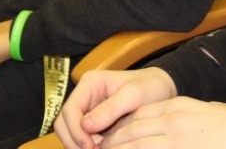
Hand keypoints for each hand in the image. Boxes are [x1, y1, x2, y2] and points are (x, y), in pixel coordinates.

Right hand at [54, 68, 176, 148]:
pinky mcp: (92, 124)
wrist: (161, 90)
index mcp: (90, 83)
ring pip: (70, 134)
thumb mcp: (135, 94)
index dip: (75, 131)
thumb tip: (85, 125)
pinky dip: (88, 147)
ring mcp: (86, 110)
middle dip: (75, 142)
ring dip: (80, 146)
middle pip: (64, 124)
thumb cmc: (150, 87)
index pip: (70, 110)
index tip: (91, 147)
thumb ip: (111, 108)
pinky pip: (81, 139)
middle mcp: (84, 96)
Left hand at [97, 98, 225, 148]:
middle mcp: (173, 119)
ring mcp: (177, 137)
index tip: (107, 138)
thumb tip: (163, 130)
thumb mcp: (204, 114)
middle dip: (111, 142)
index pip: (138, 115)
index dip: (119, 128)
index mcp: (178, 106)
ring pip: (135, 143)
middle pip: (131, 130)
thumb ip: (180, 119)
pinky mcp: (183, 148)